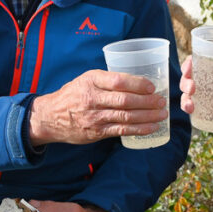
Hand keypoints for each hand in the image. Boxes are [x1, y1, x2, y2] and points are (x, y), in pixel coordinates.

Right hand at [28, 70, 166, 145]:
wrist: (50, 117)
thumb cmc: (72, 95)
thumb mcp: (85, 79)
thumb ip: (107, 79)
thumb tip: (137, 80)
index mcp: (91, 81)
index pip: (117, 81)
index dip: (137, 84)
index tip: (152, 86)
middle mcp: (92, 98)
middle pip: (125, 100)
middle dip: (147, 101)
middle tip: (162, 101)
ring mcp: (95, 117)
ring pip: (126, 117)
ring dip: (147, 116)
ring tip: (162, 114)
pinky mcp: (97, 132)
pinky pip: (122, 130)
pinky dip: (139, 129)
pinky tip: (152, 127)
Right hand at [179, 56, 212, 115]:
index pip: (195, 60)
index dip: (188, 64)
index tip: (188, 70)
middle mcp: (204, 76)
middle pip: (187, 77)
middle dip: (185, 83)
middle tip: (192, 89)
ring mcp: (204, 91)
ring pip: (187, 93)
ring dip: (185, 99)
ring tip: (190, 106)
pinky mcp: (206, 103)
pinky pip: (193, 105)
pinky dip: (189, 108)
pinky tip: (191, 112)